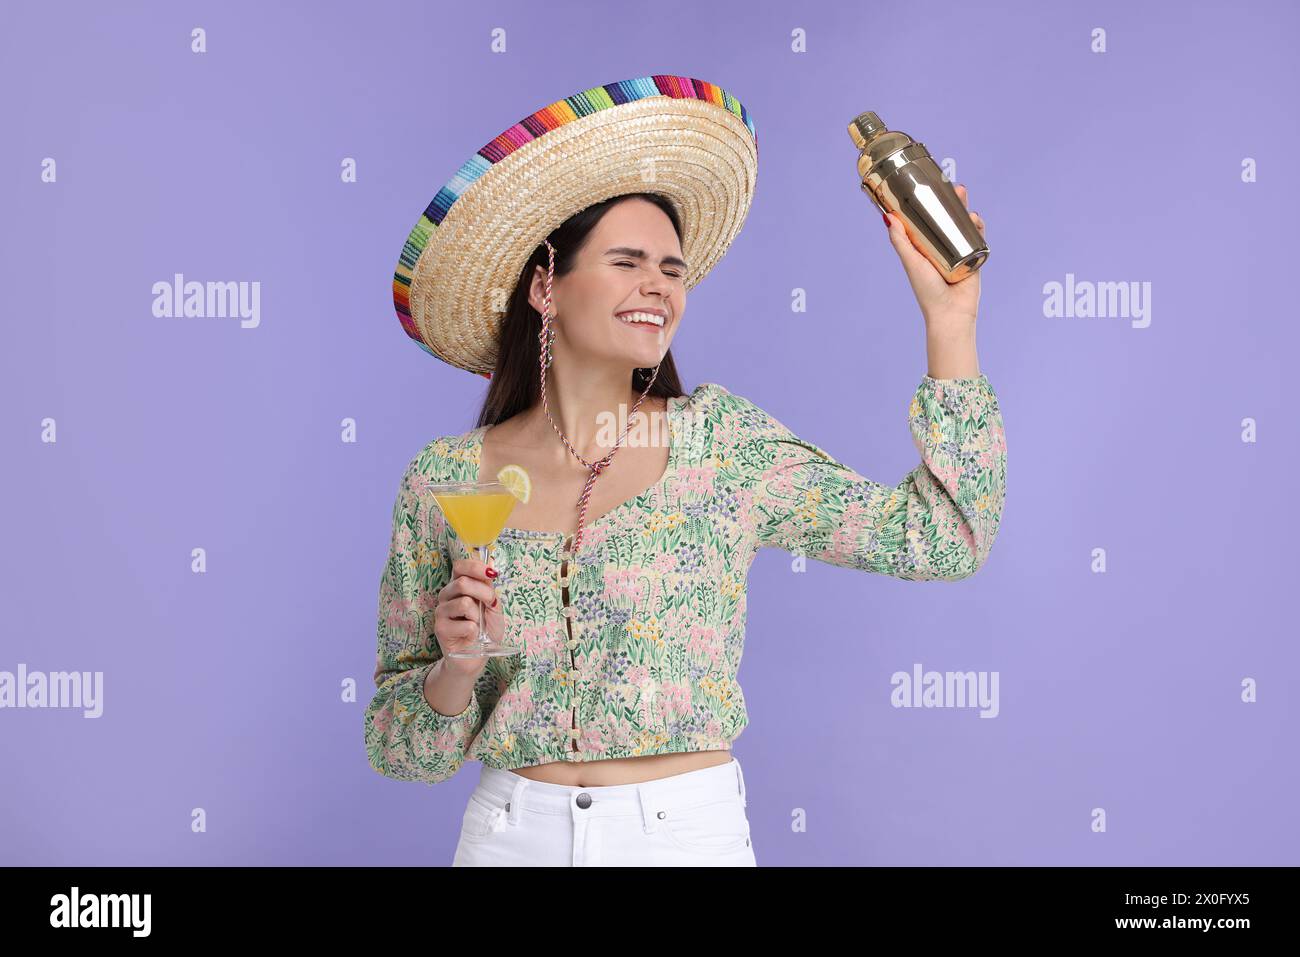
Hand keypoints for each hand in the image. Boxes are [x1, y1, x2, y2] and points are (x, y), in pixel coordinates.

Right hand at [433, 556, 504, 677]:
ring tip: (477, 624)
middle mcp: (446, 596)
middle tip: (490, 606)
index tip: (491, 574)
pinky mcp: (440, 629)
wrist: (476, 657)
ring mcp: (441, 612)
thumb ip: (489, 588)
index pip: (460, 566)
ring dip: (478, 615)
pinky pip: (465, 624)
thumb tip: (490, 566)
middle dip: (484, 593)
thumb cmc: (484, 631)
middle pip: (462, 583)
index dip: (475, 566)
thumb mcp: (492, 606)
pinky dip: (475, 631)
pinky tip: (471, 636)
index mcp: (458, 587)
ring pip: (464, 603)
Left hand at [883, 182, 984, 333]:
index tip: (932, 187)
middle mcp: (942, 249)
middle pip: (949, 219)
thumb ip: (901, 242)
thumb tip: (888, 217)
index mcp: (925, 249)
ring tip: (964, 199)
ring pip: (964, 226)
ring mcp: (959, 253)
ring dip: (966, 210)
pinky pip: (978, 239)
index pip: (928, 221)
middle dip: (953, 202)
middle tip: (956, 187)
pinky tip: (975, 218)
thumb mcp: (911, 262)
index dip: (931, 205)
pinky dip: (978, 227)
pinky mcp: (974, 259)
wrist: (951, 314)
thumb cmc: (927, 291)